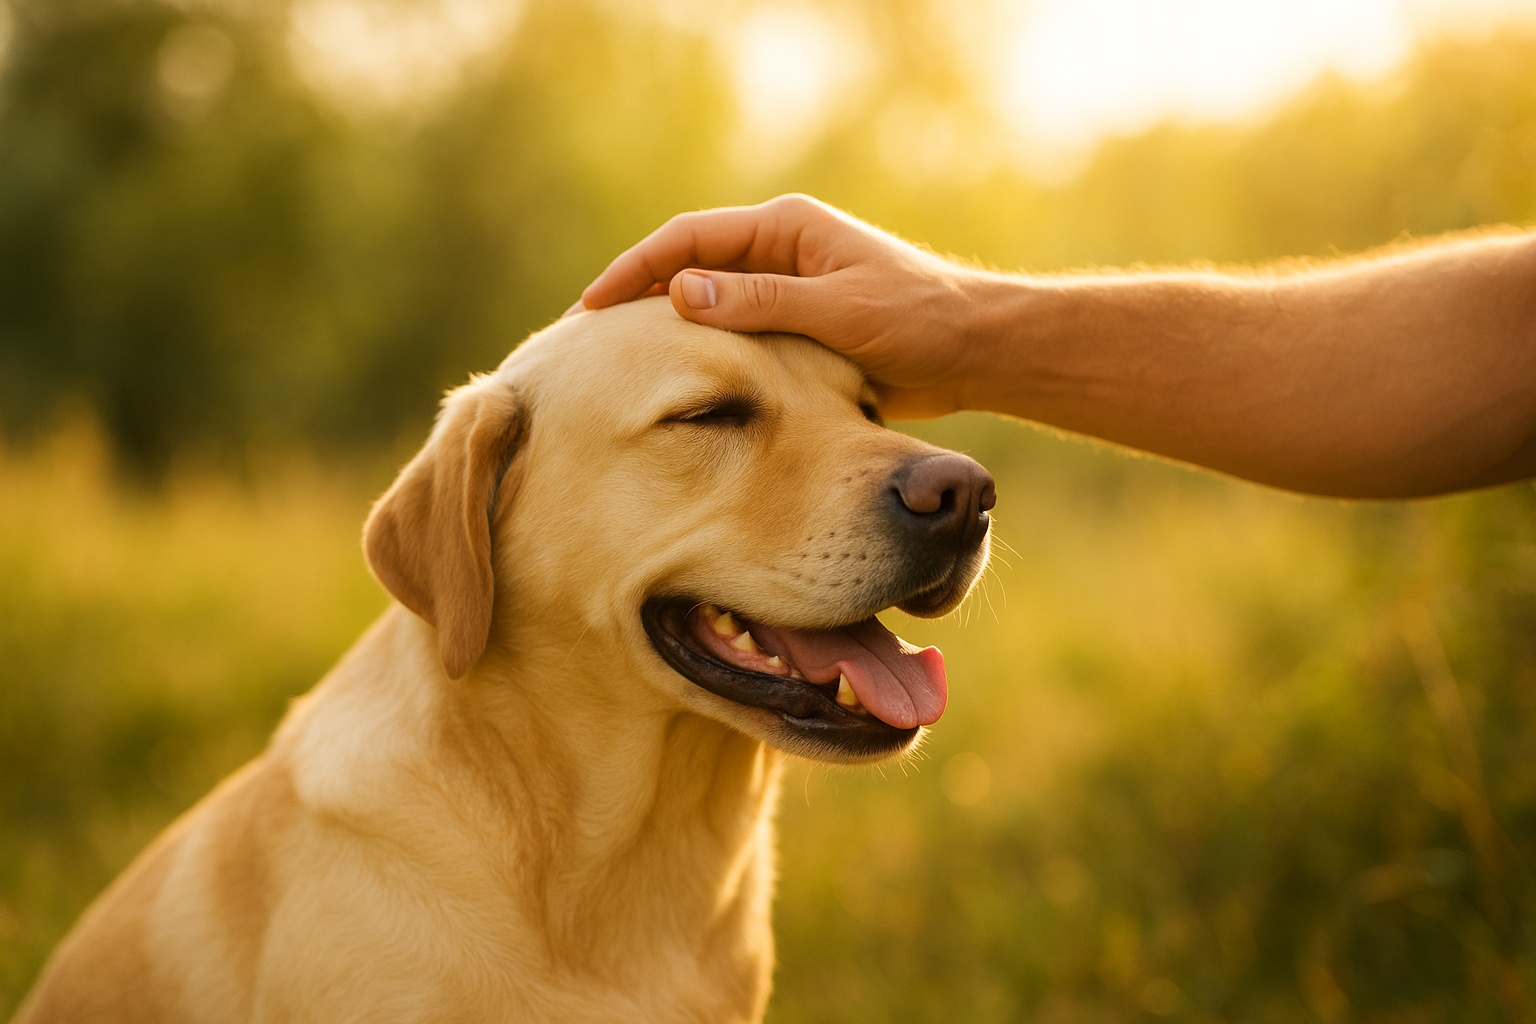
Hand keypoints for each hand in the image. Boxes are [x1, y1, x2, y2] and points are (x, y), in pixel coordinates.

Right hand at [578, 194, 983, 418]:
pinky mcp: (796, 331)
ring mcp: (785, 291)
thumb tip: (681, 294)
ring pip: (707, 307)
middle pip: (688, 269)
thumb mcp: (837, 310)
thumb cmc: (917, 320)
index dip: (635, 271)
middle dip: (637, 299)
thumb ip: (761, 303)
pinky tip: (674, 387)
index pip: (688, 241)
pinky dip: (701, 356)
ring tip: (616, 365)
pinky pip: (734, 338)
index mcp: (784, 230)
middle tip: (586, 339)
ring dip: (665, 330)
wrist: (973, 351)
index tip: (592, 308)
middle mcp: (778, 254)